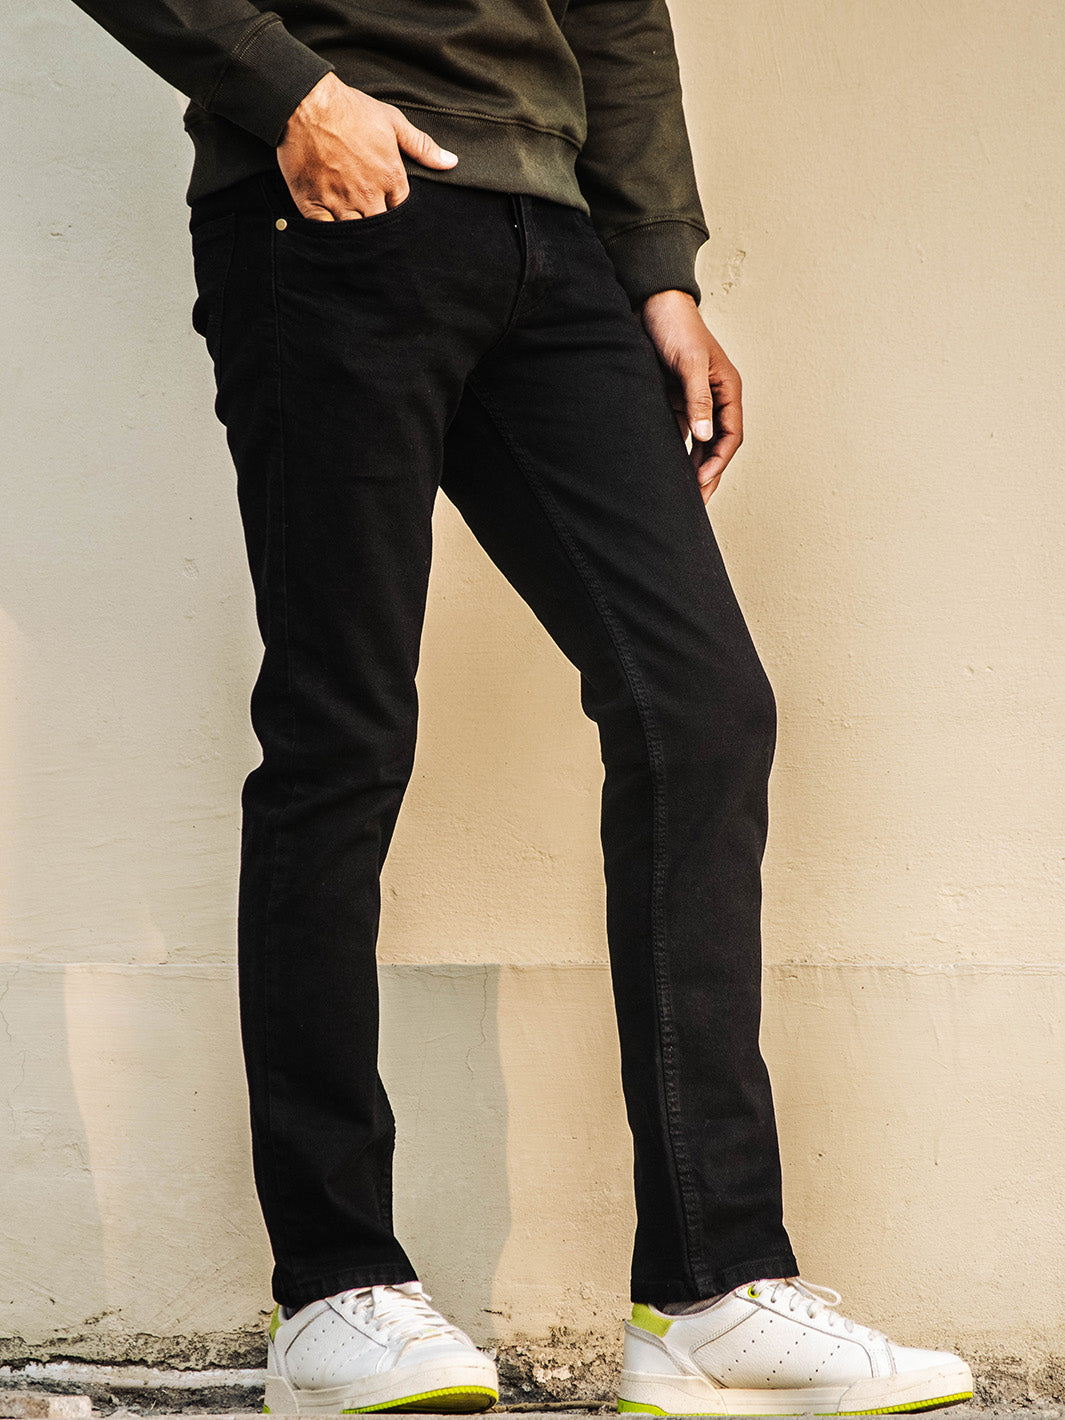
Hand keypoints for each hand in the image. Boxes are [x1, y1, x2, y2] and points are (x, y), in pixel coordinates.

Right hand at [277, 72, 457, 219]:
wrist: (306, 104)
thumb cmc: (350, 109)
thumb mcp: (393, 121)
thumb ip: (422, 146)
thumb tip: (451, 162)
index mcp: (390, 177)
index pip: (401, 209)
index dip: (396, 209)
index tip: (389, 206)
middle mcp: (367, 195)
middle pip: (380, 226)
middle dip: (380, 227)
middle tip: (373, 221)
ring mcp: (339, 202)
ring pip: (356, 234)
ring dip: (358, 235)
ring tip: (356, 233)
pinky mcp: (313, 204)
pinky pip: (326, 232)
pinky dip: (330, 236)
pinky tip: (332, 234)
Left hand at [638, 289, 742, 504]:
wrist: (650, 303)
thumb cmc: (675, 326)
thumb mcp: (688, 363)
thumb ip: (698, 400)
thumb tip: (706, 437)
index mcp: (728, 389)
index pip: (731, 435)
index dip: (718, 461)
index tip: (701, 482)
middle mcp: (715, 398)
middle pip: (716, 445)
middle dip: (708, 475)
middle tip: (696, 504)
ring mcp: (694, 400)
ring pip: (698, 443)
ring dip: (692, 468)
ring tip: (682, 496)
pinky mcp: (674, 399)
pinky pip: (677, 432)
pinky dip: (674, 452)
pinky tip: (665, 470)